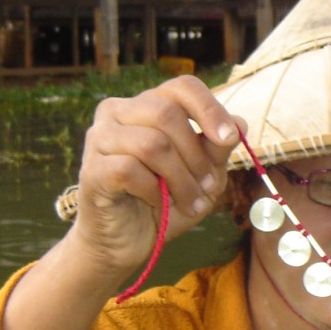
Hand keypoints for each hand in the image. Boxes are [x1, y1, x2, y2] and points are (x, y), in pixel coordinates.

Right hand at [69, 75, 243, 276]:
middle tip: (209, 188)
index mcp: (147, 105)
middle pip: (167, 113)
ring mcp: (100, 138)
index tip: (229, 139)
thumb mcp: (202, 175)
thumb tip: (239, 123)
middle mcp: (117, 112)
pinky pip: (130, 170)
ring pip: (152, 143)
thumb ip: (217, 148)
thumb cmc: (165, 202)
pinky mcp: (92, 169)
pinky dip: (154, 192)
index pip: (182, 87)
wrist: (127, 242)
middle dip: (197, 155)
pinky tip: (159, 206)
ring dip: (181, 180)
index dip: (210, 109)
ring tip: (192, 203)